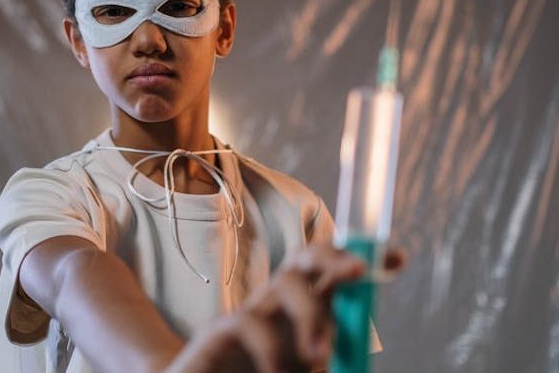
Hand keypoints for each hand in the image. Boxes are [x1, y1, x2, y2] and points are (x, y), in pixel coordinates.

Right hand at [166, 244, 405, 372]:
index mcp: (302, 313)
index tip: (398, 258)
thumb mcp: (303, 369)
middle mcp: (278, 303)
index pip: (333, 275)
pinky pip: (249, 322)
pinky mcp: (219, 332)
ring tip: (319, 360)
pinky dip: (269, 349)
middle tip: (360, 269)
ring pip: (285, 283)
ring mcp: (249, 313)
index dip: (363, 261)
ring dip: (311, 314)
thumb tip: (356, 364)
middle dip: (335, 256)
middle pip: (307, 259)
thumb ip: (326, 364)